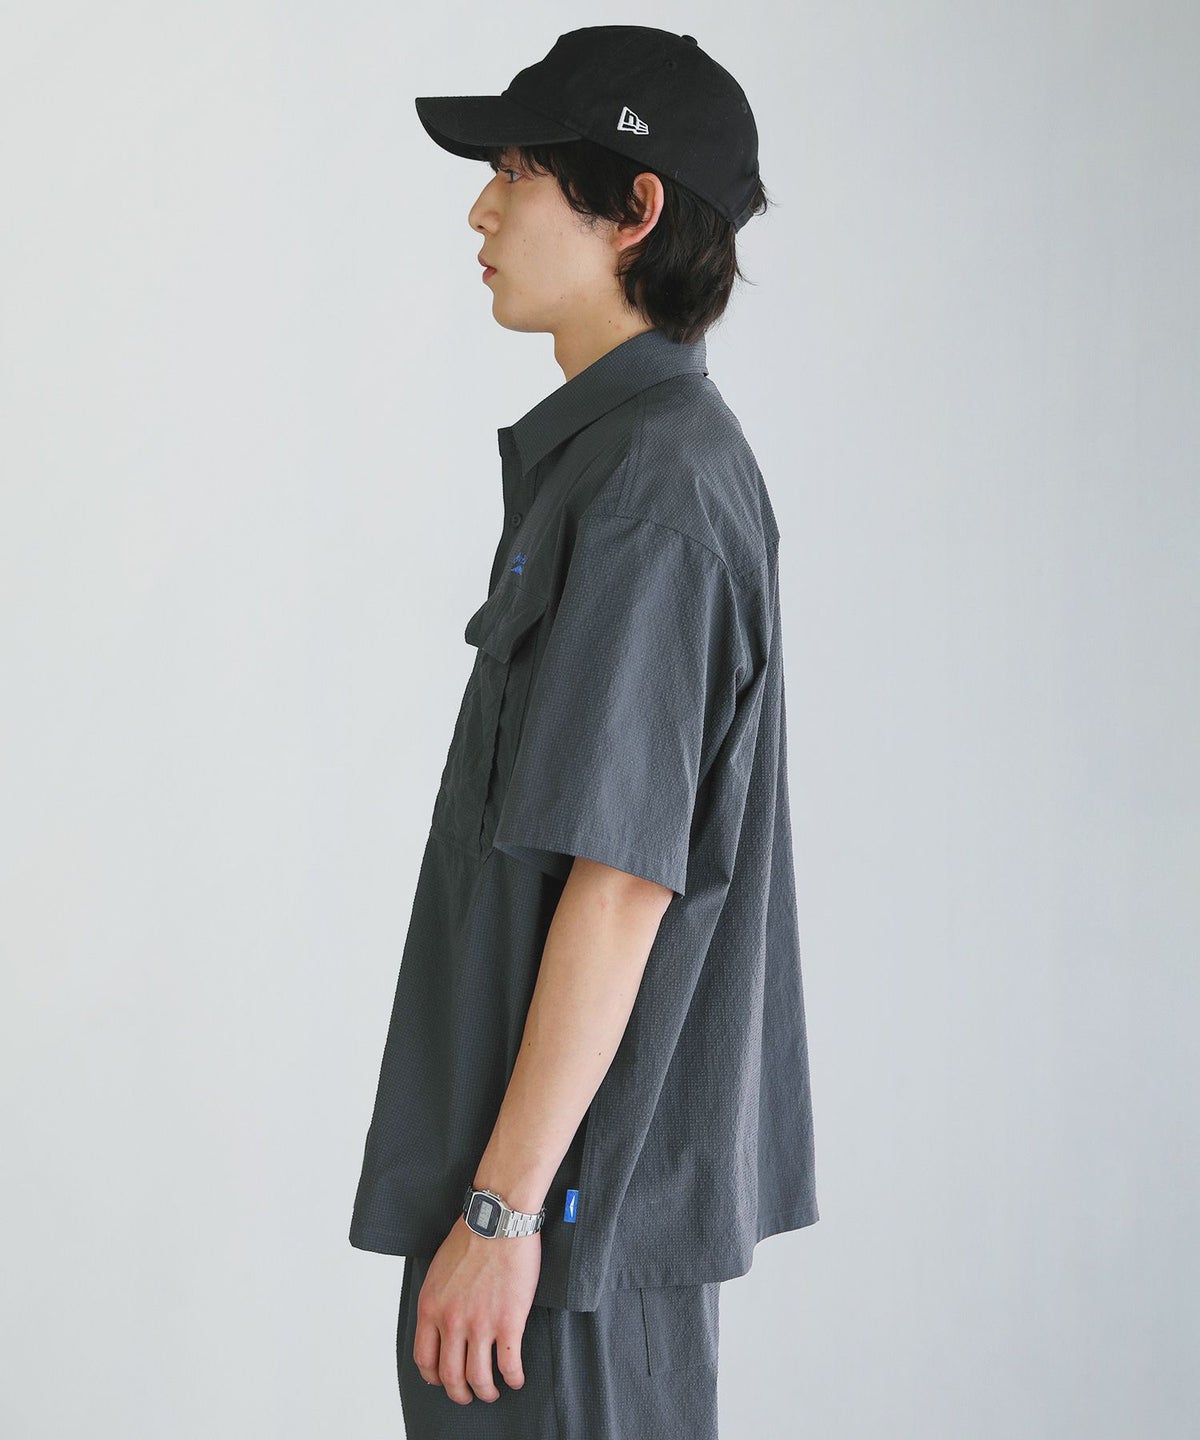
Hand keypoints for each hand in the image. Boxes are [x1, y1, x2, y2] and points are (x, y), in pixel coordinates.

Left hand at [413, 1214, 541, 1403]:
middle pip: (450, 1376)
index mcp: (430, 1307)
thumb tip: (441, 1322)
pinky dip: (513, 1378)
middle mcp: (451, 1321)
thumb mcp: (438, 1271)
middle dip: (459, 1392)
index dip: (433, 1376)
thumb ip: (437, 1300)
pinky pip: (509, 1364)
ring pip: (478, 1377)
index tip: (441, 1379)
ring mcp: (480, 1324)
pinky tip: (516, 1378)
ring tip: (492, 1391)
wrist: (499, 1220)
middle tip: (467, 1394)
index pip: (424, 1359)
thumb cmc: (471, 1237)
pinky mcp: (509, 1322)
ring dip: (486, 1391)